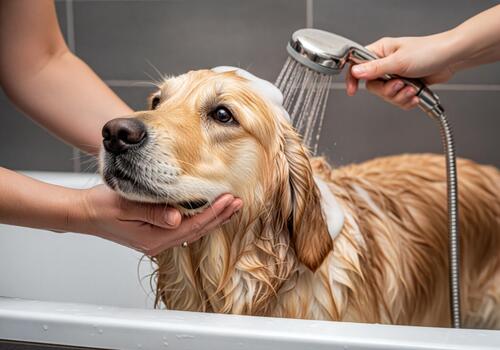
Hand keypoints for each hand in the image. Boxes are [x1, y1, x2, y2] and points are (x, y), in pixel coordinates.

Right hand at [74, 185, 241, 254]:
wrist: (85, 213)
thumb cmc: (101, 206)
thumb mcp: (124, 206)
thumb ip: (151, 213)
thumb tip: (176, 218)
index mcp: (153, 238)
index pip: (192, 226)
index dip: (213, 213)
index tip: (229, 199)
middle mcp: (159, 242)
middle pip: (197, 231)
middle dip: (220, 216)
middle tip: (238, 202)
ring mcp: (158, 239)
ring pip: (193, 230)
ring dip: (212, 218)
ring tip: (230, 206)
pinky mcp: (156, 232)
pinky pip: (184, 228)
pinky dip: (199, 218)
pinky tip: (207, 211)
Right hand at [346, 31, 457, 109]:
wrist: (451, 59)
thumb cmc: (429, 51)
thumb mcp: (399, 61)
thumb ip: (375, 69)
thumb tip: (356, 72)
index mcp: (380, 52)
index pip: (357, 65)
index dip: (353, 78)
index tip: (353, 90)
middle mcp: (385, 63)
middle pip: (373, 86)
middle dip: (387, 91)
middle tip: (399, 85)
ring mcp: (395, 75)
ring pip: (386, 95)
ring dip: (399, 96)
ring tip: (412, 89)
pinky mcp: (404, 85)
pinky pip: (397, 99)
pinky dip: (406, 100)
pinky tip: (415, 94)